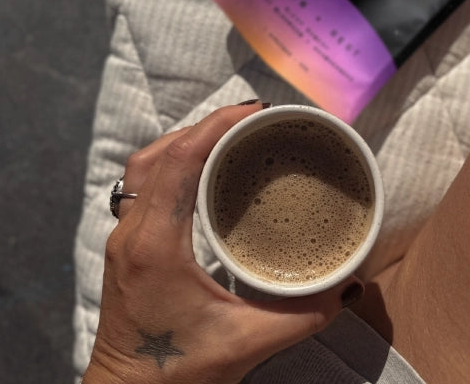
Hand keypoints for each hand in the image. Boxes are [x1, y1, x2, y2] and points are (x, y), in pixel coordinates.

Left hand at [84, 103, 363, 383]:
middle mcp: (132, 234)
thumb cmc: (178, 374)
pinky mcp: (126, 247)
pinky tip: (202, 172)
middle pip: (158, 154)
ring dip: (184, 142)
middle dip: (204, 127)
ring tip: (229, 137)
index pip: (177, 163)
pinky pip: (143, 186)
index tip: (253, 111)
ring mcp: (123, 239)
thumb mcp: (247, 344)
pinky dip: (172, 165)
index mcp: (156, 246)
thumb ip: (303, 316)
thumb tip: (347, 287)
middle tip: (251, 119)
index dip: (213, 127)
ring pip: (145, 167)